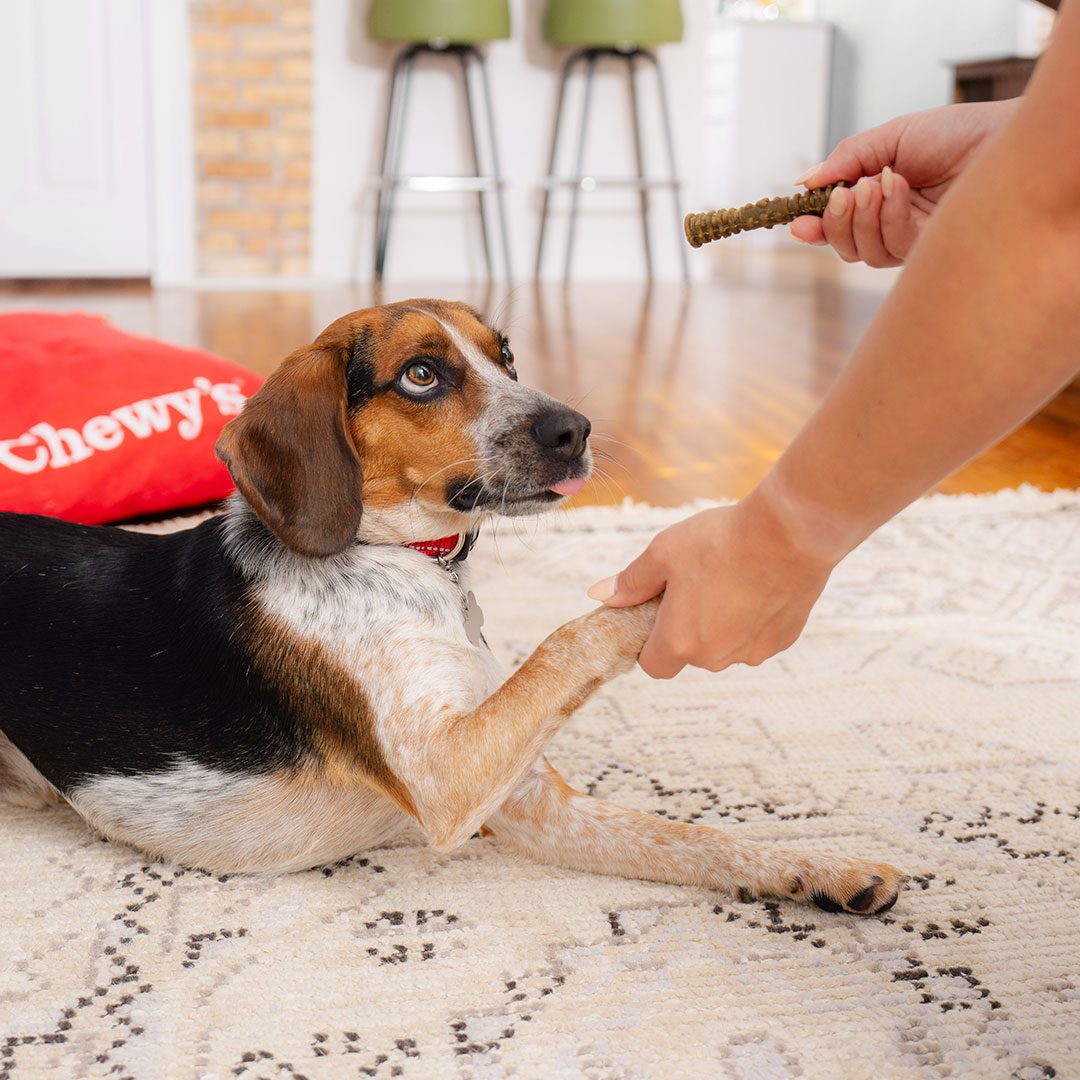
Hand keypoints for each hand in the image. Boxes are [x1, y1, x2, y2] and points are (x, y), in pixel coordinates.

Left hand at [586, 494, 835, 679]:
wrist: (791, 532)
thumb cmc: (721, 540)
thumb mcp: (664, 553)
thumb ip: (631, 581)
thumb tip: (601, 595)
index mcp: (679, 642)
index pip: (653, 665)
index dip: (650, 643)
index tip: (658, 614)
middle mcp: (716, 658)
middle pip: (691, 654)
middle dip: (688, 627)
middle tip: (694, 584)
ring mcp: (753, 652)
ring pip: (726, 646)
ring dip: (721, 624)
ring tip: (729, 578)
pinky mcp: (783, 641)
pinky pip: (757, 637)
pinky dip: (752, 619)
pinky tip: (756, 584)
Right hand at [791, 100, 1017, 265]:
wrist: (999, 137)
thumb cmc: (956, 133)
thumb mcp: (890, 138)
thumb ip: (847, 160)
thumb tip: (806, 183)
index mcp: (880, 201)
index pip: (839, 226)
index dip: (815, 228)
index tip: (798, 222)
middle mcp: (893, 225)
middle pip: (845, 248)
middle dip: (834, 224)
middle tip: (842, 195)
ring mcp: (911, 241)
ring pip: (864, 253)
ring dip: (863, 217)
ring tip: (881, 180)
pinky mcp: (929, 252)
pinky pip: (892, 247)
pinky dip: (889, 215)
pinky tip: (900, 186)